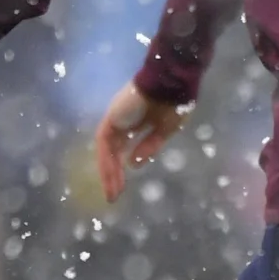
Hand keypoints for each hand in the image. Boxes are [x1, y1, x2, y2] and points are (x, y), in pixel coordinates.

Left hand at [93, 81, 191, 202]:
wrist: (170, 83)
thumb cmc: (173, 103)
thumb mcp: (165, 131)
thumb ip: (149, 147)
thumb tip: (133, 165)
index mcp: (137, 124)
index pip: (124, 150)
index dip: (122, 169)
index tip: (124, 187)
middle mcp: (123, 123)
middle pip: (112, 154)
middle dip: (113, 176)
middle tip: (114, 196)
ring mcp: (115, 120)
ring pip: (106, 151)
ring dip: (108, 172)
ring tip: (113, 192)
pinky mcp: (111, 118)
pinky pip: (104, 143)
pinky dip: (106, 160)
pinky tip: (112, 175)